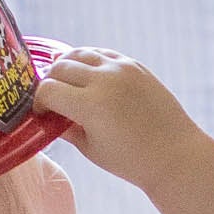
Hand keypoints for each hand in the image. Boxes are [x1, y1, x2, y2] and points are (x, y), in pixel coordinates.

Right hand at [31, 50, 204, 190]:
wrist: (175, 154)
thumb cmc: (131, 160)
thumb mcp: (90, 149)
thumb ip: (65, 128)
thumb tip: (48, 116)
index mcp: (91, 106)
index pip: (47, 90)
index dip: (38, 103)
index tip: (41, 114)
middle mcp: (105, 81)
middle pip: (59, 67)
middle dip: (49, 83)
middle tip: (52, 100)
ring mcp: (122, 69)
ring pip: (79, 53)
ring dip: (66, 66)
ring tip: (67, 85)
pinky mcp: (135, 65)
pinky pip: (102, 53)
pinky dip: (88, 61)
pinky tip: (87, 76)